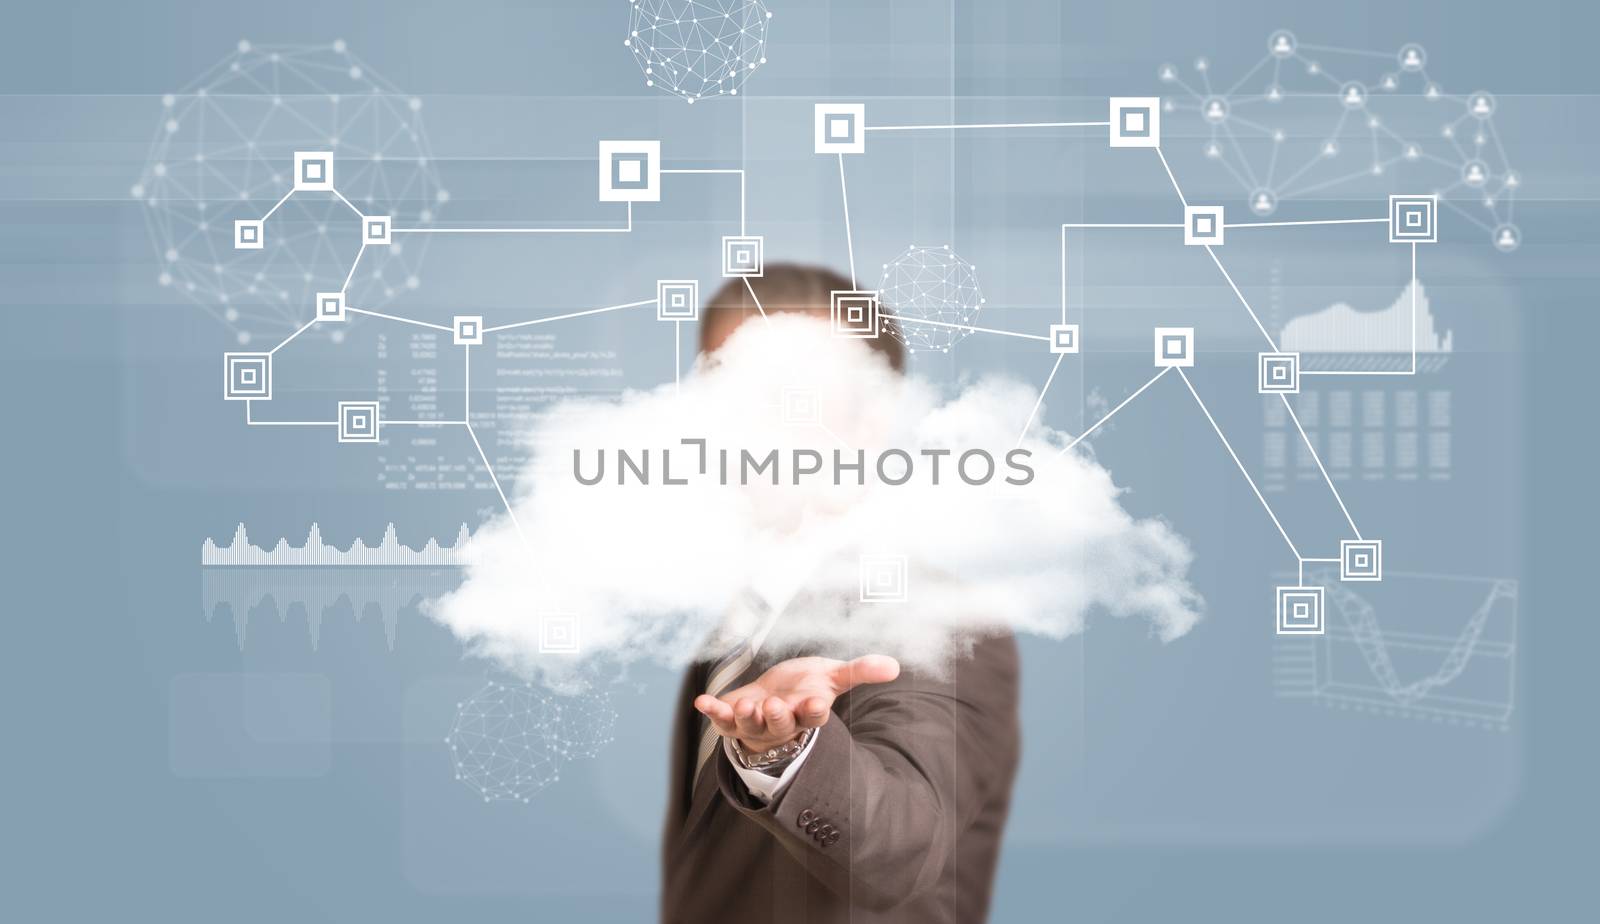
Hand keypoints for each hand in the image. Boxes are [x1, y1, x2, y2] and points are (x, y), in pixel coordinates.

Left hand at [693, 655, 900, 753]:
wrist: (775, 696)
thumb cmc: (805, 687)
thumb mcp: (832, 676)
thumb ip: (859, 671)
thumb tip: (894, 665)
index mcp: (808, 713)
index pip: (814, 717)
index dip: (814, 711)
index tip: (817, 702)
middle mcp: (782, 724)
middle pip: (780, 725)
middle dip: (776, 717)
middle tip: (773, 706)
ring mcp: (755, 725)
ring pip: (751, 726)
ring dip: (747, 717)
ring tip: (746, 706)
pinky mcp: (732, 719)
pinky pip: (721, 719)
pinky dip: (712, 710)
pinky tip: (702, 700)